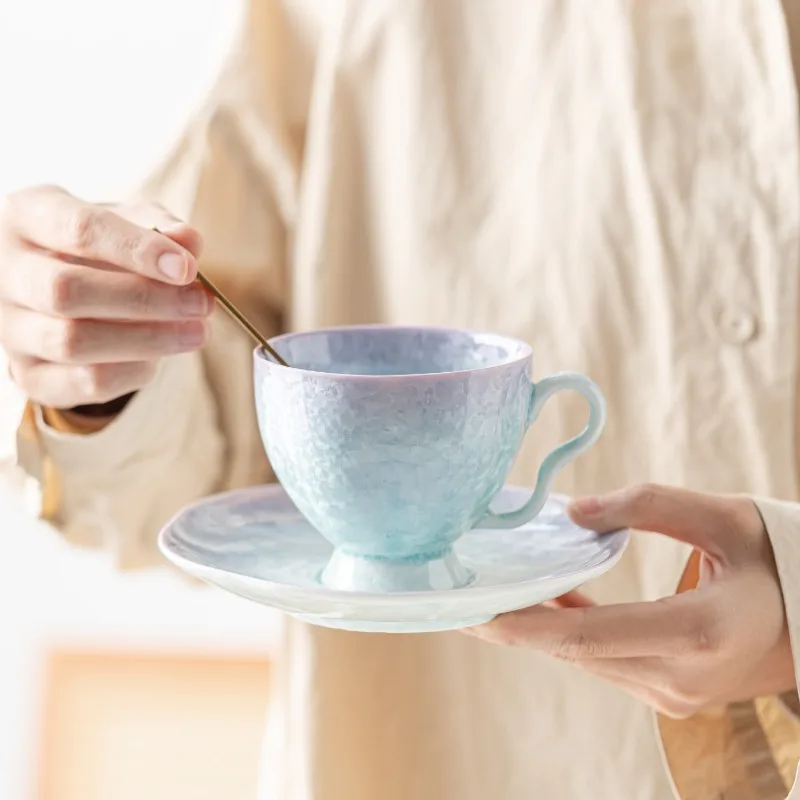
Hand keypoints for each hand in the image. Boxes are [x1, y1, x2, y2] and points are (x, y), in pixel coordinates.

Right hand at [0, 185, 210, 408]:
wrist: (62, 286)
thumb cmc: (100, 245)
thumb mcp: (127, 221)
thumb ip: (157, 226)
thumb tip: (189, 242)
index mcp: (27, 216)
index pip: (78, 229)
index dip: (137, 250)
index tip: (187, 269)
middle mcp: (5, 271)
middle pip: (66, 291)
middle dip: (145, 301)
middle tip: (200, 304)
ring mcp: (9, 327)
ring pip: (72, 342)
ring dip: (147, 340)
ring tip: (195, 332)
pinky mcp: (28, 373)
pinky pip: (81, 382)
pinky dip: (131, 372)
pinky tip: (160, 357)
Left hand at [463, 483, 794, 717]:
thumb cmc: (779, 560)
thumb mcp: (722, 516)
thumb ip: (647, 507)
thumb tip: (571, 514)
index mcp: (700, 633)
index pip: (590, 637)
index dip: (528, 626)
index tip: (476, 614)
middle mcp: (682, 677)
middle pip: (576, 652)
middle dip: (515, 626)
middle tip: (460, 600)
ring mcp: (676, 693)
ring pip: (586, 659)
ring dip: (538, 629)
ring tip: (489, 597)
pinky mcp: (671, 693)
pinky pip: (604, 662)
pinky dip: (570, 634)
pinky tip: (545, 603)